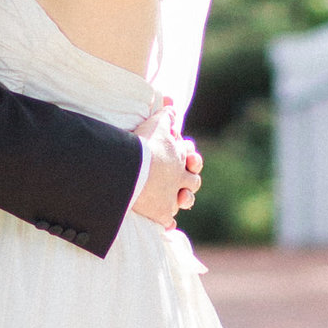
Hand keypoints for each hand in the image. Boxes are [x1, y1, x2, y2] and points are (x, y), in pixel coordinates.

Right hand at [129, 111, 203, 230]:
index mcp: (180, 158)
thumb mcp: (156, 124)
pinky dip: (168, 223)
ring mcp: (171, 197)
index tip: (186, 155)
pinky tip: (168, 227)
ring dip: (183, 199)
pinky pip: (167, 222)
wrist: (133, 169)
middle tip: (184, 179)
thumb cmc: (144, 145)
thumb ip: (165, 114)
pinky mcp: (161, 213)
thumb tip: (171, 101)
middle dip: (190, 180)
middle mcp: (180, 179)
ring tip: (179, 199)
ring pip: (185, 201)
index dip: (189, 158)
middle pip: (193, 182)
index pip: (191, 160)